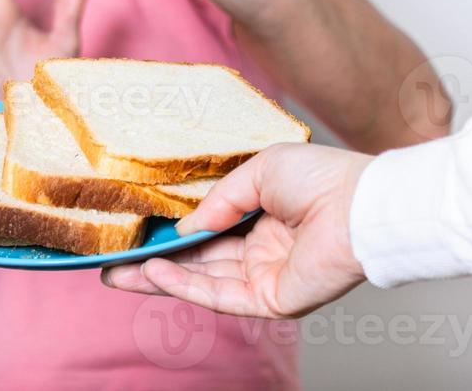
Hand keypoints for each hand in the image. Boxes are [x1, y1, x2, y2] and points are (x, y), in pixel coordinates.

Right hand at [100, 144, 370, 317]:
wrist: (360, 204)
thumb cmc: (321, 176)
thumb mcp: (257, 170)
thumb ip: (218, 200)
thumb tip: (184, 225)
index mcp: (262, 217)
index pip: (207, 229)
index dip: (171, 231)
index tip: (135, 228)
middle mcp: (261, 250)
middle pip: (196, 261)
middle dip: (152, 263)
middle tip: (111, 263)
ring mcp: (265, 277)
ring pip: (201, 281)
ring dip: (158, 277)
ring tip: (116, 272)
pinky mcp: (272, 300)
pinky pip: (219, 296)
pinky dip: (184, 285)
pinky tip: (154, 271)